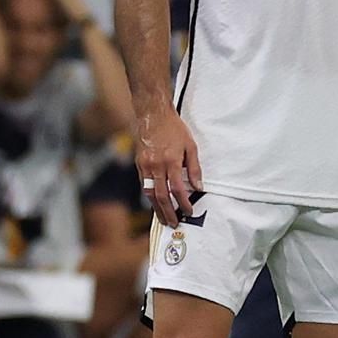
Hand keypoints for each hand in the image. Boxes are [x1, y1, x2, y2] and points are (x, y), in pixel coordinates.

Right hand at [135, 105, 201, 223]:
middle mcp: (156, 166)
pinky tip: (155, 204)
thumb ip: (194, 168)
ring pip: (149, 193)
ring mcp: (145, 166)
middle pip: (161, 196)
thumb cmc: (173, 128)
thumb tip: (198, 187)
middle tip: (174, 223)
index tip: (188, 212)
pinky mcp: (138, 164)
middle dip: (168, 212)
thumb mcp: (190, 145)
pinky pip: (143, 185)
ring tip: (164, 219)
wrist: (152, 114)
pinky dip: (150, 197)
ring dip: (157, 208)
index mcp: (171, 161)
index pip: (177, 189)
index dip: (183, 203)